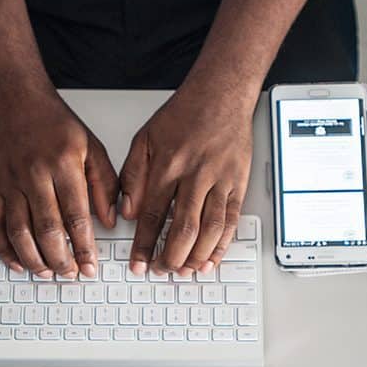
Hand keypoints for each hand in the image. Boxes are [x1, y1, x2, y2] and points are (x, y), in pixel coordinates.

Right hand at [0, 97, 117, 277]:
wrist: (17, 103)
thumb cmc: (55, 125)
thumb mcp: (92, 147)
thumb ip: (105, 184)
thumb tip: (108, 220)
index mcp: (63, 165)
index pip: (76, 216)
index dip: (83, 246)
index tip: (90, 266)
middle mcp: (34, 175)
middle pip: (46, 229)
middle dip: (60, 259)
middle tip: (70, 274)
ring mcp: (10, 183)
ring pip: (19, 231)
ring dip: (33, 258)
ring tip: (47, 273)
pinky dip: (3, 248)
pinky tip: (16, 261)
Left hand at [120, 87, 252, 275]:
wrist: (221, 95)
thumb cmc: (183, 115)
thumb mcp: (145, 139)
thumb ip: (133, 176)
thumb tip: (128, 212)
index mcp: (169, 165)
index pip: (154, 215)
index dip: (145, 245)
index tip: (138, 263)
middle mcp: (195, 175)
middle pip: (184, 228)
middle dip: (172, 257)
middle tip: (162, 271)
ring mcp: (220, 180)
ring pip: (211, 229)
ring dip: (197, 256)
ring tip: (184, 271)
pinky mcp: (238, 183)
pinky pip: (232, 221)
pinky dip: (222, 244)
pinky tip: (211, 258)